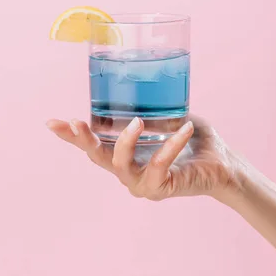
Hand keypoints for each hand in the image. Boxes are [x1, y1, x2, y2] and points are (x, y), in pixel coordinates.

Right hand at [46, 116, 240, 203]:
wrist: (223, 164)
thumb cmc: (195, 141)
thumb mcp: (170, 118)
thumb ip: (152, 108)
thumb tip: (140, 88)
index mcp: (126, 154)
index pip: (93, 145)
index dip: (71, 136)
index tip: (52, 122)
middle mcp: (128, 170)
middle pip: (96, 157)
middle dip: (82, 140)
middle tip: (75, 123)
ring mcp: (142, 182)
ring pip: (120, 163)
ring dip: (126, 141)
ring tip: (138, 121)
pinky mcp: (161, 188)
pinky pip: (159, 164)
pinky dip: (172, 145)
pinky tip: (186, 128)